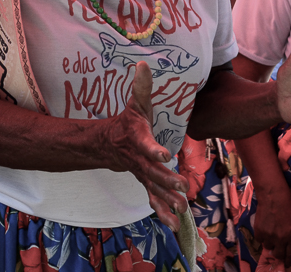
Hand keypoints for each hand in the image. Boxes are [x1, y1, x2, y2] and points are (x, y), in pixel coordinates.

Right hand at [104, 61, 187, 230]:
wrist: (108, 144)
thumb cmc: (127, 122)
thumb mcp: (134, 104)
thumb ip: (141, 87)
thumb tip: (144, 64)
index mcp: (138, 139)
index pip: (145, 144)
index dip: (153, 148)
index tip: (164, 153)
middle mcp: (138, 159)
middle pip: (152, 171)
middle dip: (166, 179)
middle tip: (182, 186)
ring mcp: (141, 173)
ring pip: (154, 189)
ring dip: (167, 200)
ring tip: (182, 208)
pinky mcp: (145, 183)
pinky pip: (153, 199)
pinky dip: (163, 212)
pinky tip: (175, 225)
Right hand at [253, 184, 290, 265]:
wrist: (273, 195)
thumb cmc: (288, 204)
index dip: (289, 260)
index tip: (287, 264)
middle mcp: (281, 238)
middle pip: (278, 254)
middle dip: (278, 253)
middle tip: (278, 248)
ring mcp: (269, 236)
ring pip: (268, 247)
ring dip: (270, 243)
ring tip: (270, 234)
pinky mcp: (259, 231)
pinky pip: (260, 240)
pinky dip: (262, 237)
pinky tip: (264, 229)